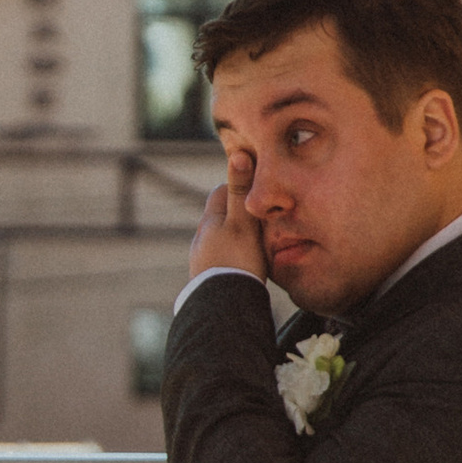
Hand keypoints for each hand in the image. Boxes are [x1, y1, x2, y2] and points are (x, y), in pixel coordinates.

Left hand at [188, 164, 268, 285]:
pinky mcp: (208, 281)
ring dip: (237, 239)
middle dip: (238, 215)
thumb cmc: (236, 261)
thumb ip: (241, 192)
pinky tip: (247, 268)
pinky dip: (235, 259)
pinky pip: (223, 262)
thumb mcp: (243, 223)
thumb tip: (237, 154)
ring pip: (221, 241)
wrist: (223, 308)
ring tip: (257, 245)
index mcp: (208, 222)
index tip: (258, 191)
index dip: (239, 188)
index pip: (220, 192)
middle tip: (261, 219)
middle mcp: (200, 240)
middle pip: (220, 218)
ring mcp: (202, 261)